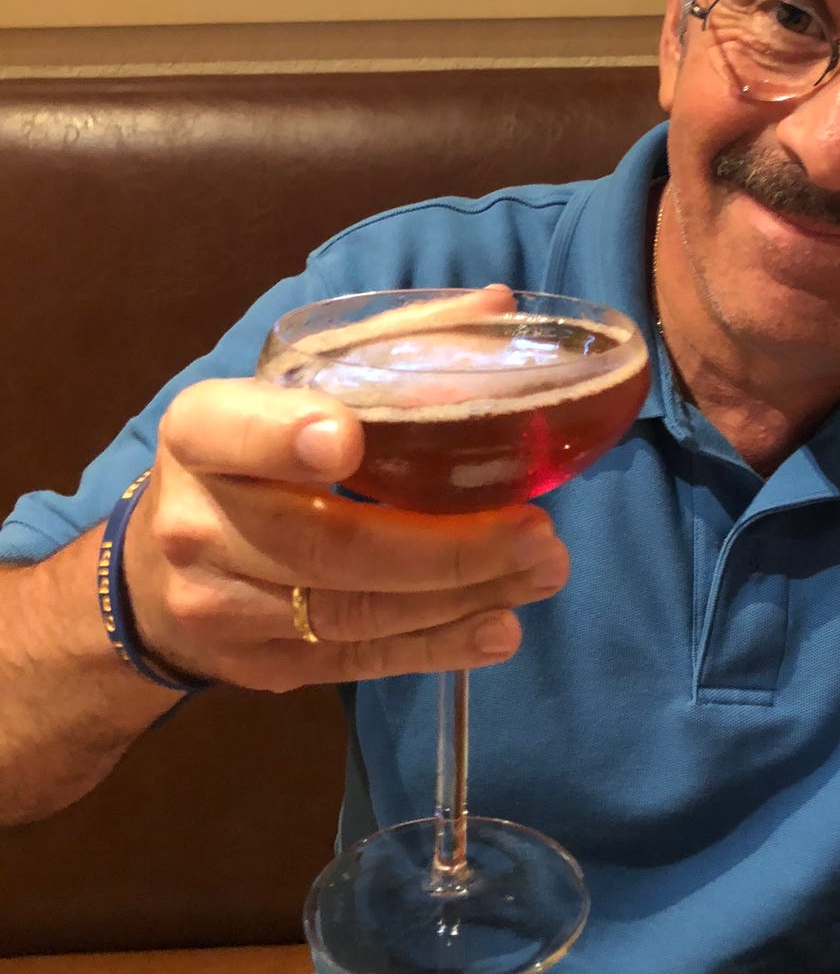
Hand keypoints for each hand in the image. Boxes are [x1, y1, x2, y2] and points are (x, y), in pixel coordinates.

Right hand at [122, 377, 567, 690]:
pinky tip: (502, 628)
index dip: (286, 437)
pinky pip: (357, 663)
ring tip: (545, 571)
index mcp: (202, 433)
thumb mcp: (292, 386)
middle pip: (328, 544)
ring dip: (464, 596)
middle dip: (447, 546)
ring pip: (354, 612)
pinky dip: (438, 647)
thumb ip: (386, 346)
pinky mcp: (260, 668)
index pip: (234, 432)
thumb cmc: (252, 456)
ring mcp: (222, 608)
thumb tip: (496, 305)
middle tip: (540, 532)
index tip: (349, 437)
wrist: (161, 570)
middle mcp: (198, 524)